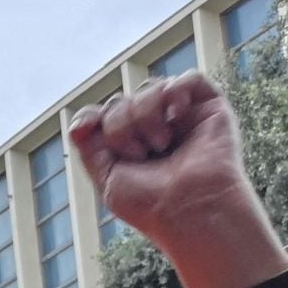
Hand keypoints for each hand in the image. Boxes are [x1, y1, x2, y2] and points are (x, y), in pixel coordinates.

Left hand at [67, 74, 276, 287]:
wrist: (188, 208)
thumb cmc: (150, 203)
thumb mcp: (107, 178)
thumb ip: (90, 148)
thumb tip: (78, 124)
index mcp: (129, 144)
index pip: (102, 115)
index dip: (91, 117)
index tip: (85, 129)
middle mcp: (154, 128)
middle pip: (120, 102)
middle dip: (119, 127)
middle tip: (138, 155)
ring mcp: (181, 117)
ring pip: (149, 89)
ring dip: (145, 116)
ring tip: (160, 145)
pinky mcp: (210, 108)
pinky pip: (188, 78)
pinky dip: (176, 92)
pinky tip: (175, 116)